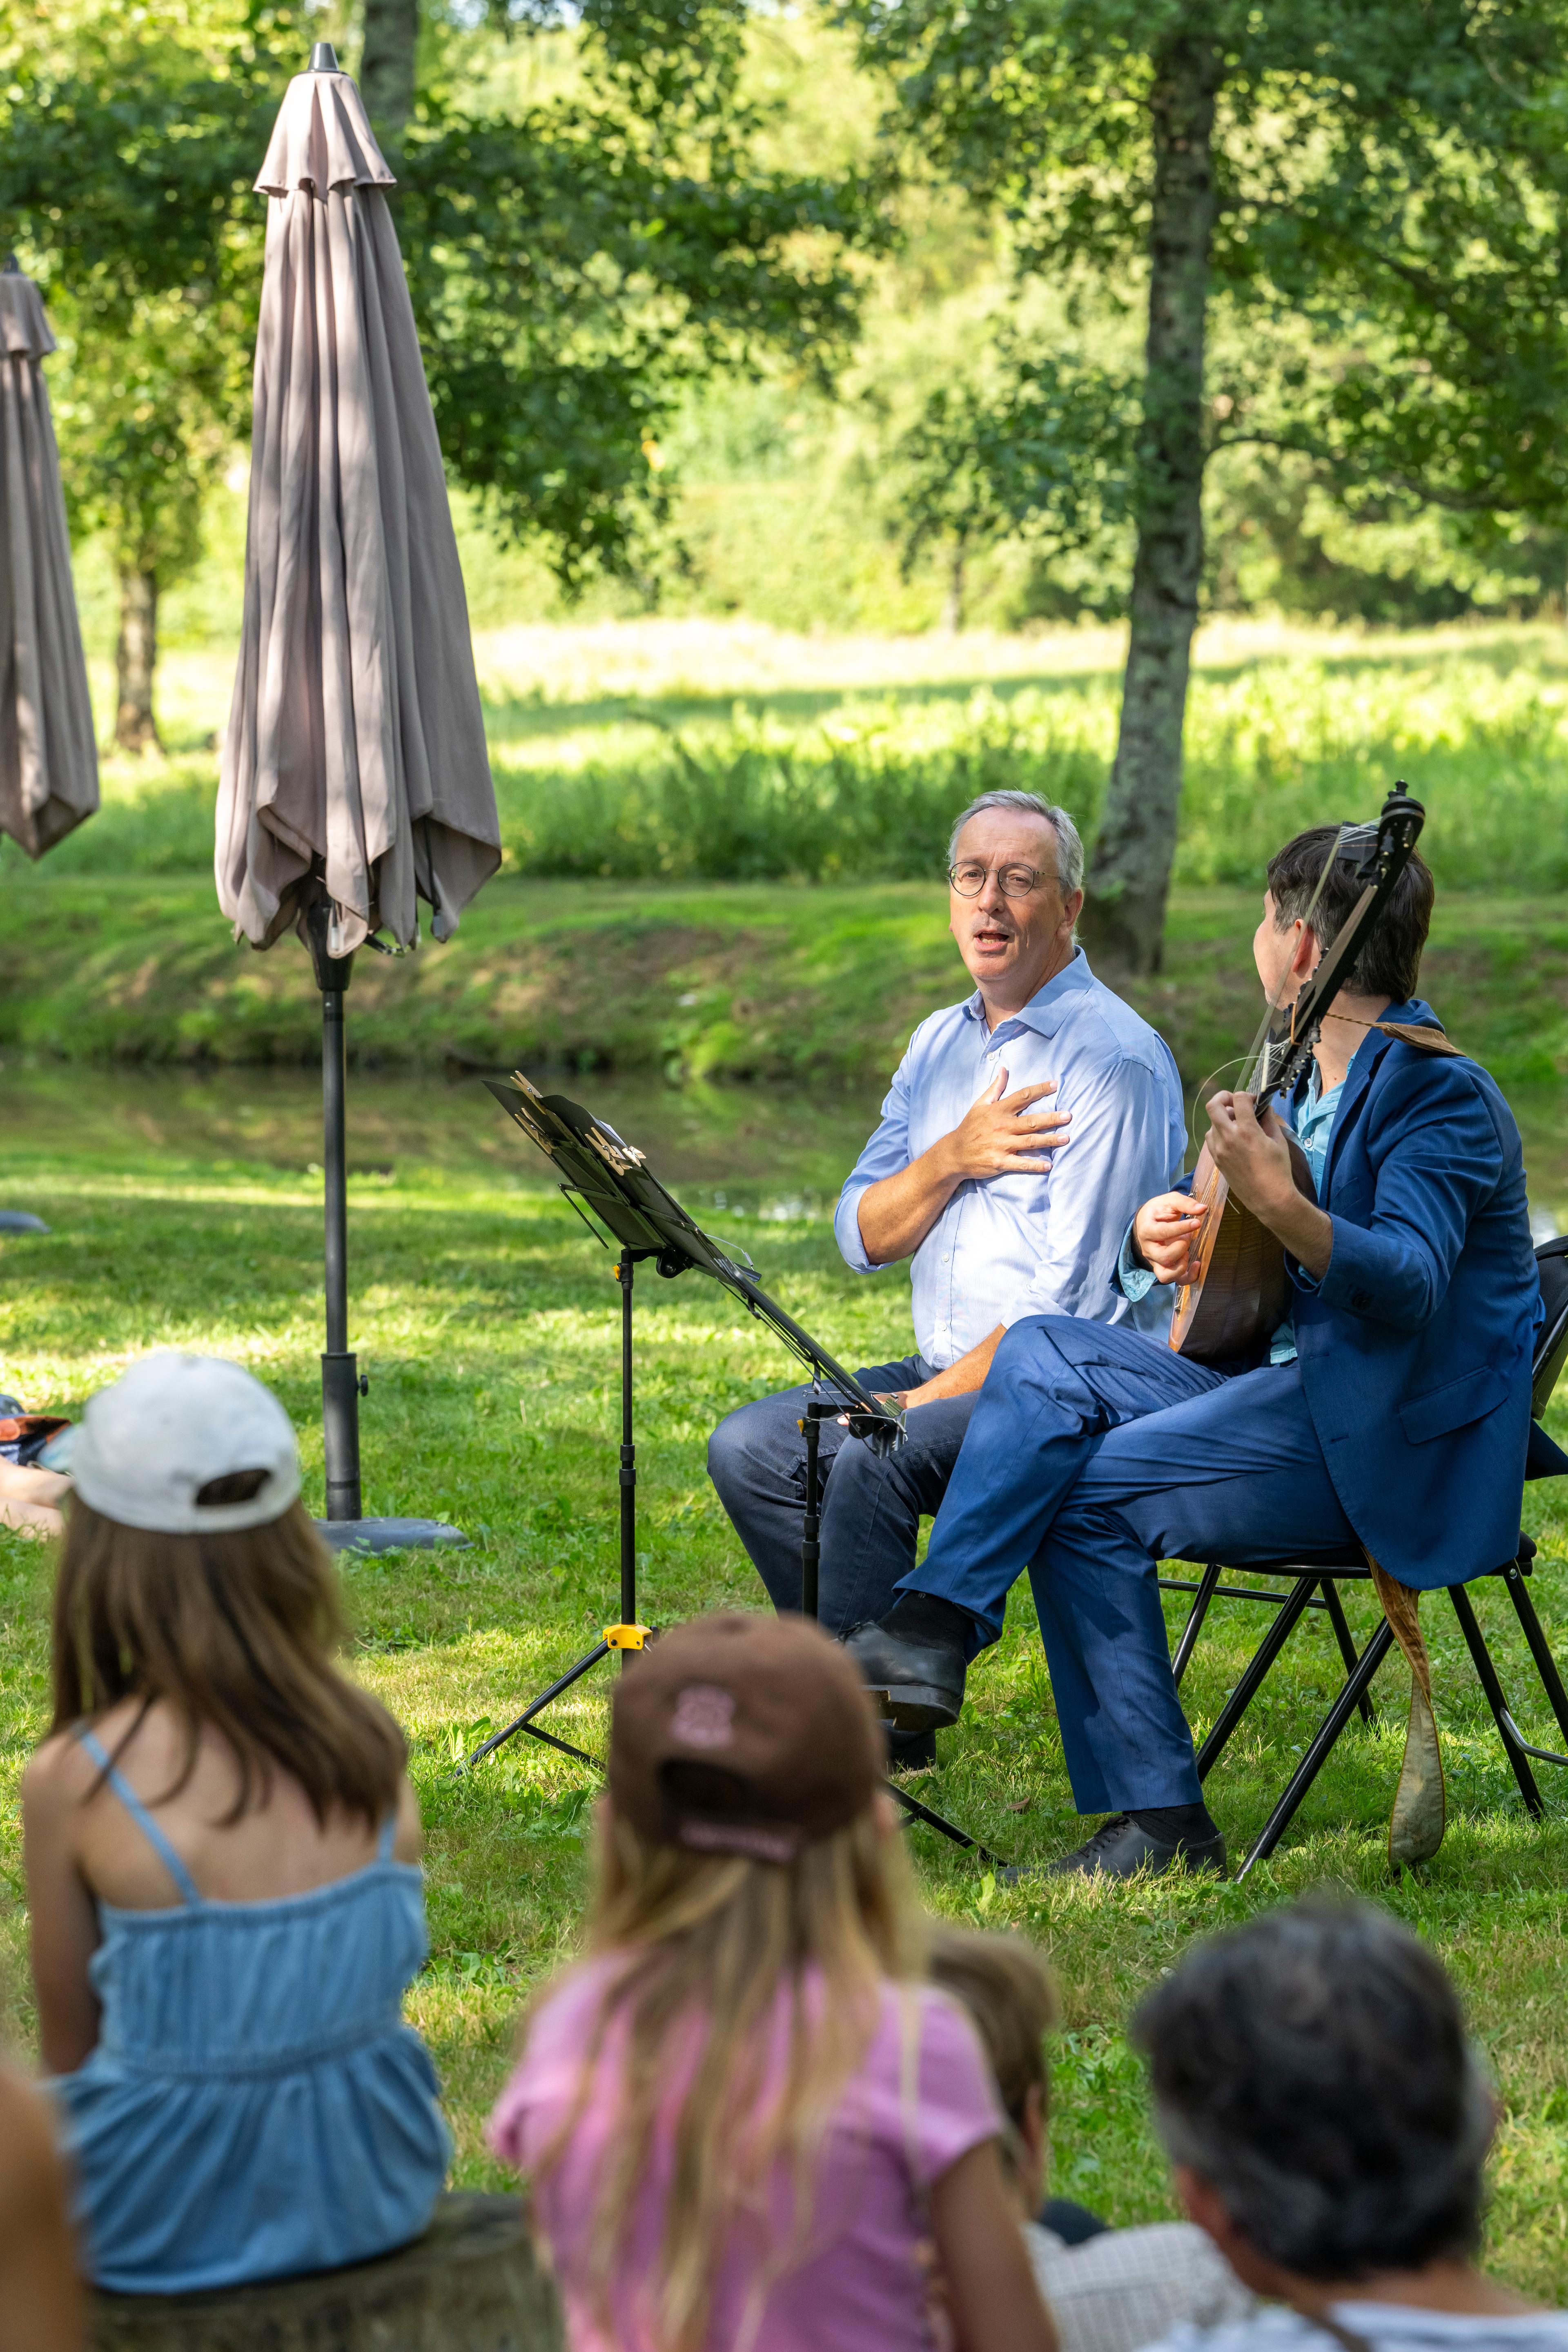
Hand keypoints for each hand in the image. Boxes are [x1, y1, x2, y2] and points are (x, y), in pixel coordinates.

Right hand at [940, 1068, 1068, 1183]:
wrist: (954, 1153)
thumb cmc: (970, 1127)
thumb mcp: (980, 1104)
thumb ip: (995, 1087)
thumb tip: (1004, 1069)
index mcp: (998, 1111)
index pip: (1022, 1096)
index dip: (1039, 1089)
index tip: (1055, 1084)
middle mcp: (1002, 1127)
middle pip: (1031, 1121)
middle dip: (1051, 1118)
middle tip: (1068, 1116)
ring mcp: (1001, 1145)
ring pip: (1030, 1141)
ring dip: (1049, 1140)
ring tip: (1066, 1138)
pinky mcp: (1000, 1162)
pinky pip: (1020, 1164)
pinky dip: (1034, 1165)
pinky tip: (1049, 1165)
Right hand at [1132, 1192, 1210, 1285]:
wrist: (1147, 1222)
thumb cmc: (1159, 1211)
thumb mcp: (1169, 1201)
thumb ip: (1184, 1203)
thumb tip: (1203, 1208)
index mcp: (1146, 1230)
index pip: (1162, 1232)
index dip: (1181, 1228)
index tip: (1197, 1222)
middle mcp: (1148, 1249)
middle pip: (1164, 1257)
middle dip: (1182, 1246)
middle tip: (1187, 1236)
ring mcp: (1155, 1261)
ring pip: (1166, 1274)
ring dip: (1182, 1264)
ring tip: (1187, 1251)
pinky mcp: (1164, 1268)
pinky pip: (1176, 1281)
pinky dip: (1189, 1276)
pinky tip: (1197, 1264)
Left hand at [1203, 1090, 1295, 1219]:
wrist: (1268, 1198)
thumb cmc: (1278, 1170)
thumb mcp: (1278, 1141)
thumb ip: (1268, 1120)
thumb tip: (1263, 1107)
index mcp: (1247, 1131)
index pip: (1238, 1099)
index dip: (1247, 1095)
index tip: (1255, 1102)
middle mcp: (1228, 1138)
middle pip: (1213, 1105)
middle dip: (1224, 1097)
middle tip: (1236, 1103)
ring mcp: (1219, 1149)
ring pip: (1212, 1122)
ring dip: (1223, 1118)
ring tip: (1238, 1124)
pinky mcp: (1216, 1160)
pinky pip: (1211, 1138)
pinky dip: (1219, 1132)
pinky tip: (1232, 1138)